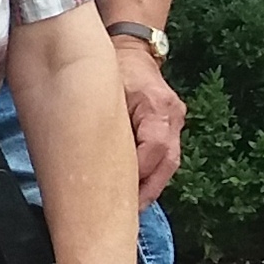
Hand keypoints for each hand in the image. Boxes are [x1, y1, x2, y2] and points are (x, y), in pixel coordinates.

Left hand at [114, 44, 187, 200]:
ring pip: (170, 163)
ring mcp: (176, 123)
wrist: (134, 52)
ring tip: (133, 207)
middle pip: (168, 162)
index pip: (154, 147)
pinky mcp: (172, 128)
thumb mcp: (106, 88)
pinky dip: (153, 174)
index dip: (139, 171)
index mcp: (157, 106)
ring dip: (152, 186)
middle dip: (149, 189)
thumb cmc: (116, 69)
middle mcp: (173, 117)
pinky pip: (165, 156)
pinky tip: (138, 190)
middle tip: (129, 211)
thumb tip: (87, 155)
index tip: (120, 189)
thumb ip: (104, 119)